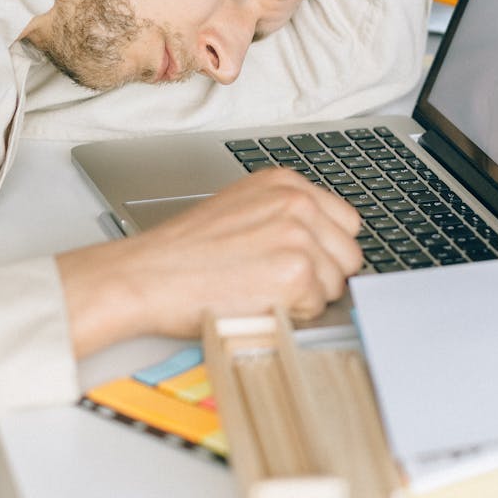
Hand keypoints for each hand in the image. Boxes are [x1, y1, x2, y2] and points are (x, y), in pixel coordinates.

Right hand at [58, 168, 361, 353]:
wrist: (149, 275)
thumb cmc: (185, 251)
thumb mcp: (241, 209)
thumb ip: (285, 216)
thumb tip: (322, 241)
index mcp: (285, 183)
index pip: (345, 222)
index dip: (325, 250)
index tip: (303, 262)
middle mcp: (297, 201)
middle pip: (349, 253)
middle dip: (322, 276)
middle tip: (277, 282)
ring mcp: (298, 235)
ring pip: (337, 283)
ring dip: (307, 297)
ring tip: (262, 289)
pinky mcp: (295, 272)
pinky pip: (318, 307)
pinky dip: (293, 314)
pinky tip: (258, 301)